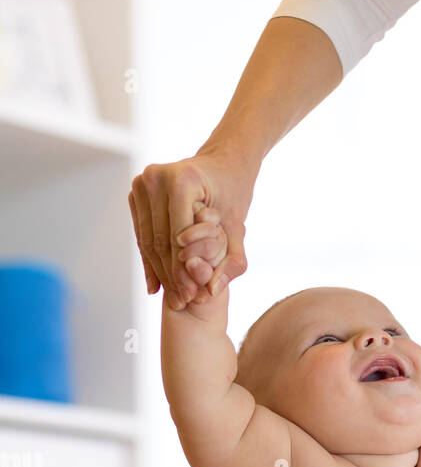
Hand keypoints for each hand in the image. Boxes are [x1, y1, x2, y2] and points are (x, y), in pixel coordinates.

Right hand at [129, 148, 253, 308]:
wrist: (221, 164)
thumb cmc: (232, 193)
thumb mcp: (238, 227)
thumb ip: (231, 261)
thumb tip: (212, 291)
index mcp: (181, 180)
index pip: (177, 238)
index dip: (183, 272)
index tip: (192, 297)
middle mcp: (156, 177)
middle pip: (159, 241)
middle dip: (171, 276)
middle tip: (182, 302)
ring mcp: (142, 182)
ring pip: (148, 240)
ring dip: (160, 272)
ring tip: (173, 298)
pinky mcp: (136, 192)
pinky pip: (142, 234)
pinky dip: (150, 260)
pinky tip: (157, 285)